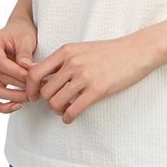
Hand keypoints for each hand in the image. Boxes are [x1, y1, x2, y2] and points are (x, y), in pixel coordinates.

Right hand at [0, 16, 37, 112]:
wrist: (19, 31)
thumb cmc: (22, 32)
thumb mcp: (26, 38)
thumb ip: (25, 54)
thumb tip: (28, 70)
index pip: (1, 64)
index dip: (18, 73)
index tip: (33, 77)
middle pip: (1, 78)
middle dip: (22, 85)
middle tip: (41, 88)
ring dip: (17, 96)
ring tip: (34, 95)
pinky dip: (2, 106)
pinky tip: (18, 105)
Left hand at [24, 33, 161, 123]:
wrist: (136, 51)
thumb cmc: (109, 51)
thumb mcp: (81, 49)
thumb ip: (63, 60)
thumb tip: (42, 74)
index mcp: (66, 52)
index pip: (35, 73)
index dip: (30, 88)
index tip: (34, 95)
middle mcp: (72, 63)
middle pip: (45, 91)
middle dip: (46, 101)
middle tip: (55, 104)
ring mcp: (84, 77)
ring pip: (56, 102)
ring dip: (57, 110)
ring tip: (64, 110)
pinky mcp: (97, 90)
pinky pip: (73, 110)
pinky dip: (68, 118)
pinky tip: (70, 117)